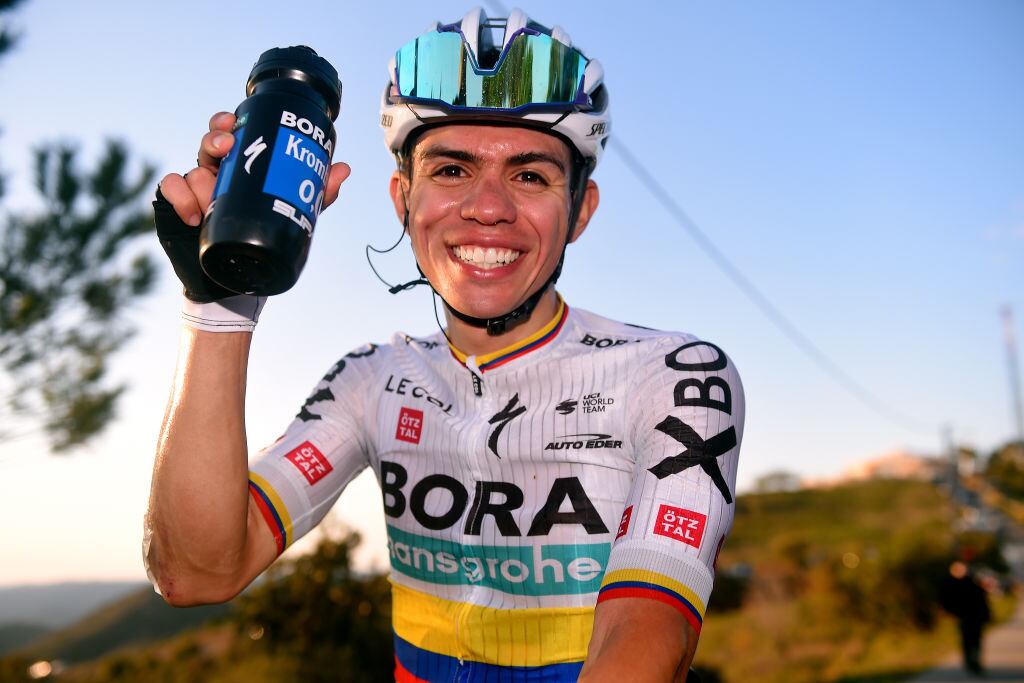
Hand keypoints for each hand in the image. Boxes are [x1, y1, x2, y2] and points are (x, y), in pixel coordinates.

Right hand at [158, 111, 351, 225]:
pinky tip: (194, 215)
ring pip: (193, 169)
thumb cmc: (263, 235)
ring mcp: (194, 188)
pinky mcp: (176, 205)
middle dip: (215, 137)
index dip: (227, 122)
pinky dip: (181, 198)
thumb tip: (343, 169)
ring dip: (204, 181)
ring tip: (213, 201)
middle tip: (227, 145)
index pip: (230, 134)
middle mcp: (215, 172)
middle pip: (209, 143)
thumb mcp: (291, 212)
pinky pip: (171, 189)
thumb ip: (316, 193)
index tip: (234, 122)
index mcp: (239, 166)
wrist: (237, 279)